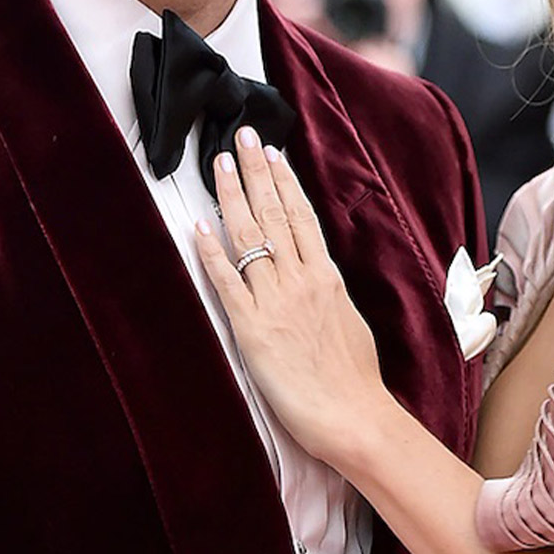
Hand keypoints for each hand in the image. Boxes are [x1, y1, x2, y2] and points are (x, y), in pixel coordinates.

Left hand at [195, 129, 389, 468]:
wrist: (354, 416)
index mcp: (326, 278)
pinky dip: (211, 253)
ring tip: (219, 164)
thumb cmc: (354, 379)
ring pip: (250, 237)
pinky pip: (228, 282)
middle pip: (274, 214)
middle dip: (255, 172)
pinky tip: (199, 227)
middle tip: (240, 136)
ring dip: (231, 197)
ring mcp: (276, 302)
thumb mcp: (349, 322)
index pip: (301, 217)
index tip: (272, 154)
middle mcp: (301, 281)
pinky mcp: (252, 329)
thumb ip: (329, 294)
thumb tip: (320, 279)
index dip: (284, 182)